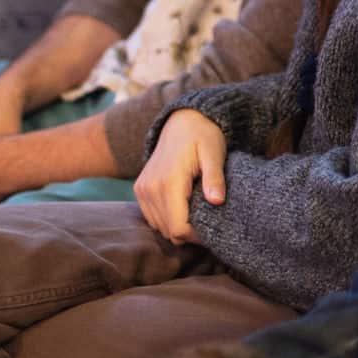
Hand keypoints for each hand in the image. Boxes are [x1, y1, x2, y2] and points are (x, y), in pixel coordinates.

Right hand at [134, 110, 226, 243]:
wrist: (182, 122)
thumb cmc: (203, 136)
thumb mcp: (214, 153)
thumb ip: (214, 178)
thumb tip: (217, 201)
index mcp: (169, 182)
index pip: (178, 228)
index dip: (197, 236)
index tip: (213, 230)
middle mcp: (150, 188)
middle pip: (169, 231)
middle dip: (189, 234)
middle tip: (209, 223)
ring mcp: (142, 189)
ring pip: (159, 227)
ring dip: (178, 226)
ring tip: (197, 214)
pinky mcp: (140, 189)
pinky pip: (152, 217)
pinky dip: (167, 219)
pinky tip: (184, 208)